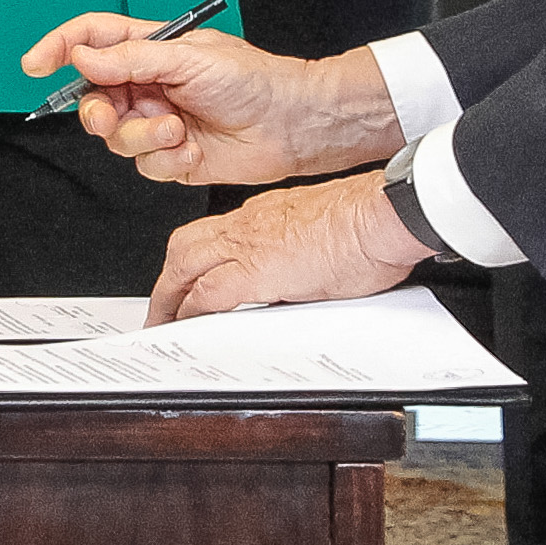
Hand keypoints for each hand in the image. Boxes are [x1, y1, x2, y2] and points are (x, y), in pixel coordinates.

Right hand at [19, 18, 402, 186]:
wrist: (289, 125)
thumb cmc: (251, 79)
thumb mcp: (188, 58)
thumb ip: (131, 59)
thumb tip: (82, 56)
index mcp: (148, 49)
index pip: (90, 40)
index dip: (58, 48)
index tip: (34, 64)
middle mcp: (146, 85)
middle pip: (92, 97)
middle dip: (96, 111)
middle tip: (109, 115)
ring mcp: (156, 121)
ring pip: (116, 137)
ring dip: (143, 136)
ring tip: (177, 130)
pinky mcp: (170, 156)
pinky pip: (144, 165)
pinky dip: (166, 160)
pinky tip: (193, 150)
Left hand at [146, 171, 431, 323]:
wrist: (383, 213)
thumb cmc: (369, 223)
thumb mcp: (323, 236)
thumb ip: (299, 256)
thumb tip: (295, 284)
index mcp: (264, 214)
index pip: (213, 235)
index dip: (194, 262)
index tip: (190, 282)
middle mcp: (248, 223)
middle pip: (185, 246)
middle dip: (168, 280)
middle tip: (162, 309)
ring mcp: (248, 243)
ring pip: (183, 264)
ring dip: (169, 296)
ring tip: (164, 325)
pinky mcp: (256, 269)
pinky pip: (207, 294)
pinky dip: (190, 312)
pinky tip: (187, 331)